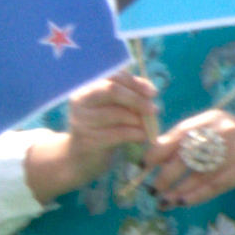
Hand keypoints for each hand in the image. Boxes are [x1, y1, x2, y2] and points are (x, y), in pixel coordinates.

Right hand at [46, 63, 161, 191]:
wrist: (80, 159)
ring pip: (116, 113)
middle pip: (112, 90)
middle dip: (137, 99)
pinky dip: (135, 134)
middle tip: (153, 110)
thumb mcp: (113, 108)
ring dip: (137, 120)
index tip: (152, 93)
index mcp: (87, 87)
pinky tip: (142, 137)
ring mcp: (82, 120)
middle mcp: (80, 100)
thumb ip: (129, 96)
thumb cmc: (102, 128)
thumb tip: (149, 91)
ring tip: (147, 126)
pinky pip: (117, 133)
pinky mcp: (88, 140)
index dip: (135, 82)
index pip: (112, 76)